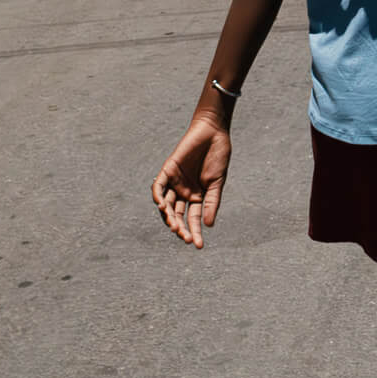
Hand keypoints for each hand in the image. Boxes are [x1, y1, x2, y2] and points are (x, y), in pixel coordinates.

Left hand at [152, 114, 231, 248]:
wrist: (213, 132)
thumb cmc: (218, 156)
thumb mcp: (217, 183)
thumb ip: (212, 203)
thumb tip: (207, 225)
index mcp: (197, 197)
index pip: (193, 219)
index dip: (194, 232)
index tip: (198, 245)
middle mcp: (183, 192)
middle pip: (178, 215)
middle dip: (181, 228)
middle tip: (186, 238)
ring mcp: (174, 183)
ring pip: (167, 205)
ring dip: (169, 217)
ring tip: (175, 227)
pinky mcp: (168, 171)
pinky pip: (158, 187)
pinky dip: (158, 197)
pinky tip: (163, 207)